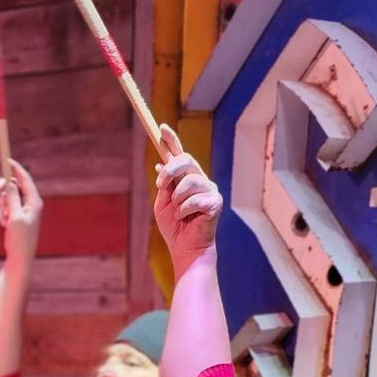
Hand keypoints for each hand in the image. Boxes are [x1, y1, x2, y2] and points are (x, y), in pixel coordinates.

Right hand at [0, 157, 41, 269]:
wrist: (20, 257)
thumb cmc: (20, 239)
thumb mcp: (15, 217)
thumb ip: (12, 198)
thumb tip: (10, 182)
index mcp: (34, 201)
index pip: (25, 179)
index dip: (16, 169)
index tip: (6, 161)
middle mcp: (31, 203)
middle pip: (15, 185)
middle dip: (4, 189)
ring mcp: (23, 210)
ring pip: (8, 197)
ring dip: (2, 206)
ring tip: (5, 220)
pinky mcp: (17, 216)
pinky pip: (5, 207)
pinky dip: (2, 214)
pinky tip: (5, 225)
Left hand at [154, 124, 221, 269]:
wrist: (185, 248)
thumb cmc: (175, 228)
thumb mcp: (162, 204)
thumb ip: (164, 186)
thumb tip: (161, 165)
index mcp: (186, 179)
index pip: (179, 155)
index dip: (172, 141)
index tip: (161, 128)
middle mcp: (200, 180)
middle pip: (186, 160)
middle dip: (170, 170)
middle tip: (160, 184)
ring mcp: (210, 190)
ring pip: (189, 181)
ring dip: (177, 198)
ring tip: (178, 212)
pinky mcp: (215, 202)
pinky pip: (194, 199)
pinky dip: (184, 210)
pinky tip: (185, 219)